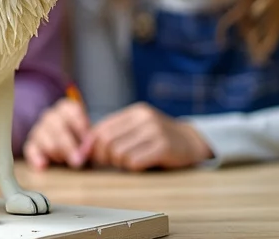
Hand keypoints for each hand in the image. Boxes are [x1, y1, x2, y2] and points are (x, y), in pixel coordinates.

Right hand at [23, 97, 90, 169]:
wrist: (74, 153)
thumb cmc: (84, 143)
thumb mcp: (90, 139)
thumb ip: (89, 141)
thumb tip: (87, 148)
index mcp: (67, 110)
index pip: (70, 110)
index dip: (79, 124)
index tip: (86, 139)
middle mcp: (52, 117)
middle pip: (56, 124)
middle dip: (67, 144)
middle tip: (77, 160)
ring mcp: (40, 130)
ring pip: (42, 135)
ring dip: (54, 150)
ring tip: (63, 162)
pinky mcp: (32, 145)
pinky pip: (30, 148)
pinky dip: (35, 157)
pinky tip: (42, 166)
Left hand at [82, 102, 212, 171]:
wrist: (191, 142)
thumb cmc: (158, 138)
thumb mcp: (138, 127)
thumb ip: (116, 132)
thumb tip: (86, 146)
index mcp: (135, 112)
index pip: (101, 128)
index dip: (93, 145)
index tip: (94, 156)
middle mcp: (144, 118)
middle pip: (107, 140)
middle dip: (104, 156)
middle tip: (111, 163)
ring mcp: (155, 131)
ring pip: (119, 153)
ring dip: (120, 163)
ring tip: (130, 162)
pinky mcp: (164, 147)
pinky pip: (134, 161)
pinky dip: (133, 167)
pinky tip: (141, 164)